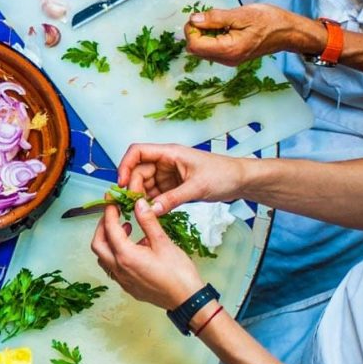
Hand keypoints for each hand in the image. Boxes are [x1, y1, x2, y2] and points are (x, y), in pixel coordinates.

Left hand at [90, 199, 204, 310]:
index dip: (109, 213)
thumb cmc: (178, 273)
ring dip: (108, 241)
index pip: (110, 229)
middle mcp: (118, 269)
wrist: (187, 300)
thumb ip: (148, 222)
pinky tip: (133, 248)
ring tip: (126, 229)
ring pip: (103, 257)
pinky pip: (113, 267)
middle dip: (102, 227)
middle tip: (114, 215)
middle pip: (98, 244)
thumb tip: (138, 204)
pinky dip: (116, 254)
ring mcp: (121, 280)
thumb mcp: (163, 243)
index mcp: (126, 256)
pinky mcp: (128, 286)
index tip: (111, 201)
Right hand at [116, 143, 246, 213]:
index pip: (137, 152)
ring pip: (145, 183)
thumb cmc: (223, 175)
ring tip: (142, 211)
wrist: (241, 181)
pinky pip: (156, 193)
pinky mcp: (173, 185)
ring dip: (142, 197)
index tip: (122, 184)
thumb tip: (151, 210)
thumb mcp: (197, 187)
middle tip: (135, 205)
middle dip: (134, 187)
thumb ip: (172, 199)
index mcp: (170, 153)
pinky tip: (152, 212)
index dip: (125, 165)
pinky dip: (152, 202)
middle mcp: (166, 161)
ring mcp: (169, 174)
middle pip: (138, 171)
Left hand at [182, 4, 323, 66]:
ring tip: (221, 22)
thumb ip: (216, 18)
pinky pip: (212, 49)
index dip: (191, 29)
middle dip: (196, 32)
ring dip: (204, 34)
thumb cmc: (270, 21)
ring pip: (202, 50)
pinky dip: (212, 37)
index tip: (200, 16)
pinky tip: (224, 28)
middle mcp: (227, 59)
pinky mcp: (231, 57)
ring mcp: (229, 60)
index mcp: (229, 50)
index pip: (194, 45)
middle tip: (209, 17)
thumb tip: (194, 20)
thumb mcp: (242, 14)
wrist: (289, 32)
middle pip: (195, 49)